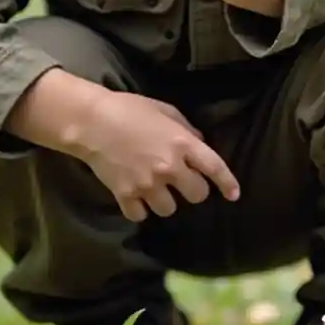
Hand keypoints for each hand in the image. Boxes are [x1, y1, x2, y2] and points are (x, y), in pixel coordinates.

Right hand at [80, 90, 239, 222]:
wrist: (91, 121)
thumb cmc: (129, 109)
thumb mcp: (164, 110)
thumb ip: (186, 129)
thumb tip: (200, 144)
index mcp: (182, 143)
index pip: (215, 168)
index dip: (228, 183)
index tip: (233, 195)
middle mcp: (169, 167)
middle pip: (197, 195)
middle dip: (192, 190)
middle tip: (180, 182)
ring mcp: (147, 183)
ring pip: (169, 209)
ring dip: (165, 201)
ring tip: (154, 189)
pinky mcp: (125, 195)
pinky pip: (140, 215)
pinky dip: (139, 209)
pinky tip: (135, 196)